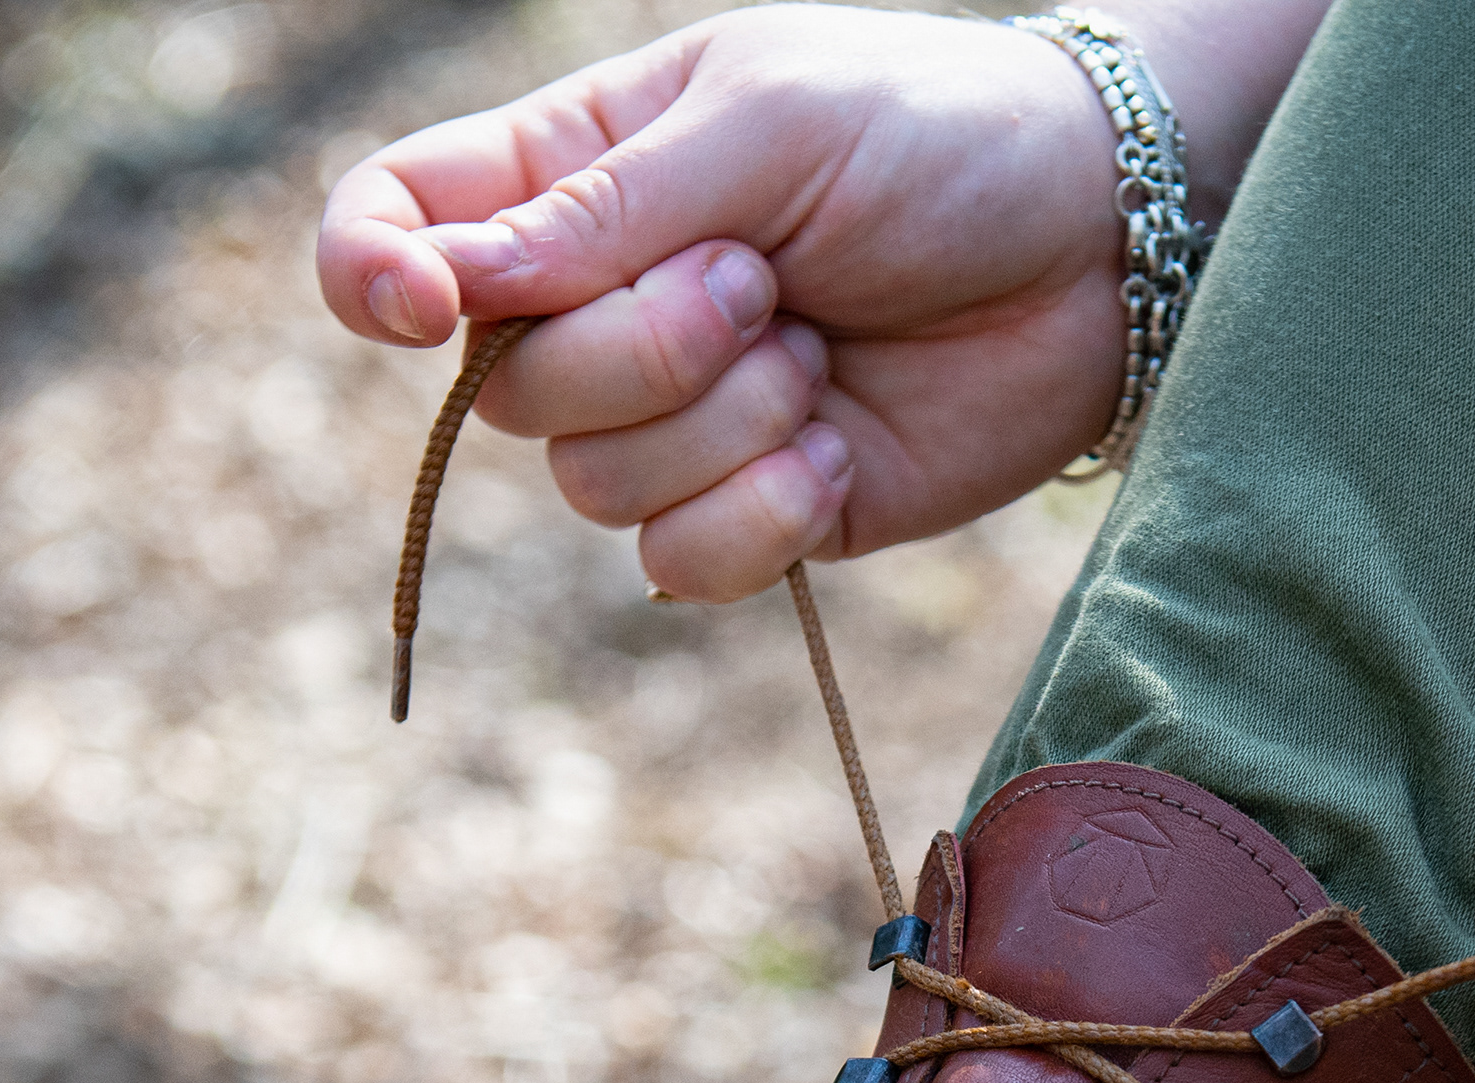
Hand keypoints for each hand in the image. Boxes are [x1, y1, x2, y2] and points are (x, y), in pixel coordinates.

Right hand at [316, 6, 1128, 599]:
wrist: (1103, 245)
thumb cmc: (937, 138)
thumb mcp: (770, 126)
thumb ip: (609, 206)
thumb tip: (461, 286)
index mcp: (572, 173)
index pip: (392, 224)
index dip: (372, 276)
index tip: (433, 308)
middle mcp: (602, 304)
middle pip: (502, 391)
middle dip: (640, 347)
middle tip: (766, 279)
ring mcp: (677, 420)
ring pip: (592, 486)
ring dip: (721, 421)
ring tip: (821, 346)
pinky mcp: (757, 512)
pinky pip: (681, 565)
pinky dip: (764, 510)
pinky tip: (840, 439)